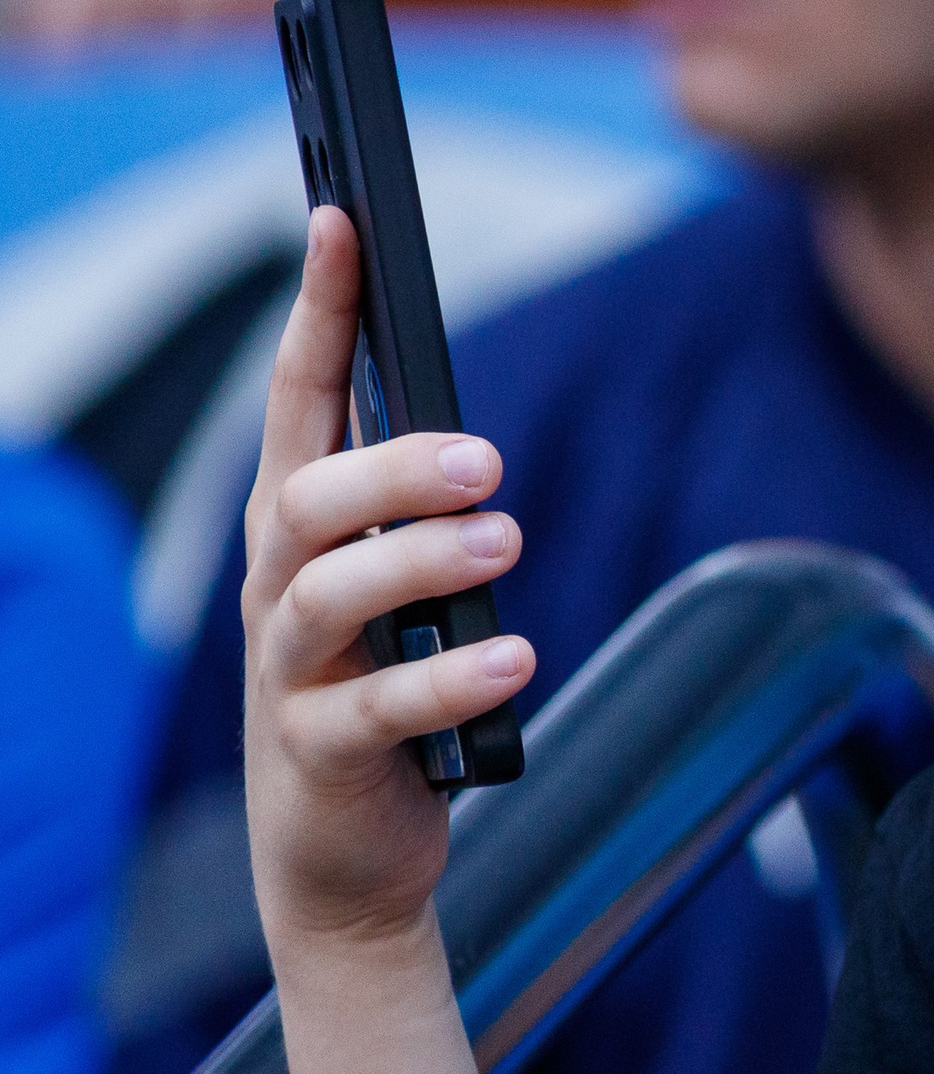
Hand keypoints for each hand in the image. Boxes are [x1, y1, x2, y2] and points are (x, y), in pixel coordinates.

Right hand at [242, 206, 534, 952]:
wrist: (343, 852)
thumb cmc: (380, 685)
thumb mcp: (396, 585)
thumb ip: (416, 509)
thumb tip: (466, 429)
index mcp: (301, 531)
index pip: (297, 401)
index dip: (316, 311)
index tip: (339, 222)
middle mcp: (280, 589)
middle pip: (306, 500)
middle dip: (391, 467)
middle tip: (486, 459)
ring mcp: (289, 674)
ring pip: (325, 597)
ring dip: (417, 560)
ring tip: (504, 542)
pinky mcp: (321, 753)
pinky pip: (377, 712)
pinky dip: (448, 681)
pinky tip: (512, 656)